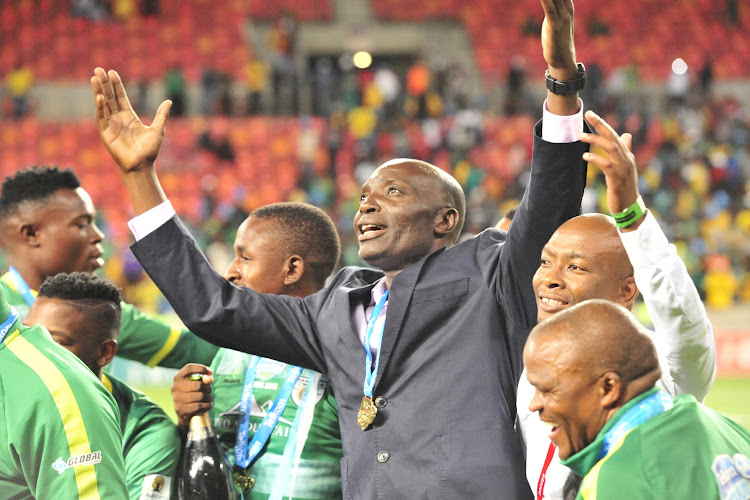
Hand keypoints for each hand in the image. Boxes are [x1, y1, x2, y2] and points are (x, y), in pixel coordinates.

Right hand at [91, 67, 170, 174]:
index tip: (112, 72)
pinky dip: (100, 107)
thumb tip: (169, 101)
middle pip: (109, 97)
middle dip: (104, 83)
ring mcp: (111, 125)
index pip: (120, 97)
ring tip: (94, 77)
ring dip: (99, 91)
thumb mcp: (158, 129)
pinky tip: (99, 97)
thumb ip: (161, 115)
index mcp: (129, 116)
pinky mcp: (106, 133)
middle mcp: (118, 118)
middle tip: (98, 69)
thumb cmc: (149, 151)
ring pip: (103, 104)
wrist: (142, 166)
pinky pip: (101, 118)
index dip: (116, 85)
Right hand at [172, 363, 213, 431]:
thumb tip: (209, 378)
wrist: (185, 414)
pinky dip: (207, 406)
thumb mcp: (198, 385)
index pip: (189, 368)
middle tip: (209, 392)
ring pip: (201, 396)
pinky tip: (207, 406)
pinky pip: (200, 406)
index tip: (210, 372)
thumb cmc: (193, 395)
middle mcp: (175, 387)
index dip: (201, 368)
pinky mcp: (181, 410)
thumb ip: (205, 379)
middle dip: (208, 388)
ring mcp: (177, 399)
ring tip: (209, 399)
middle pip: (199, 385)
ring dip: (209, 398)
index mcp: (178, 378)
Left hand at [541, 0, 576, 76]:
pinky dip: (545, 0)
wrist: (563, 61)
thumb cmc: (558, 41)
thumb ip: (553, 9)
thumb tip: (548, 4)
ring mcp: (562, 18)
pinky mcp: (554, 26)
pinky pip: (549, 9)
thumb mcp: (555, 20)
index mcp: (568, 8)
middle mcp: (567, 10)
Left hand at [579, 110, 643, 229]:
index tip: (590, 113)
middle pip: (613, 136)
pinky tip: (585, 156)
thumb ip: (625, 149)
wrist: (630, 206)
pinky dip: (596, 159)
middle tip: (587, 114)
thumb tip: (626, 135)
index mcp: (626, 154)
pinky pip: (607, 165)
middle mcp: (626, 158)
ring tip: (581, 135)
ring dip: (595, 140)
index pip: (614, 134)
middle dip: (600, 124)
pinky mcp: (617, 178)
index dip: (602, 123)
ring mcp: (623, 168)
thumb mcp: (625, 166)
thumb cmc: (624, 186)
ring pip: (610, 148)